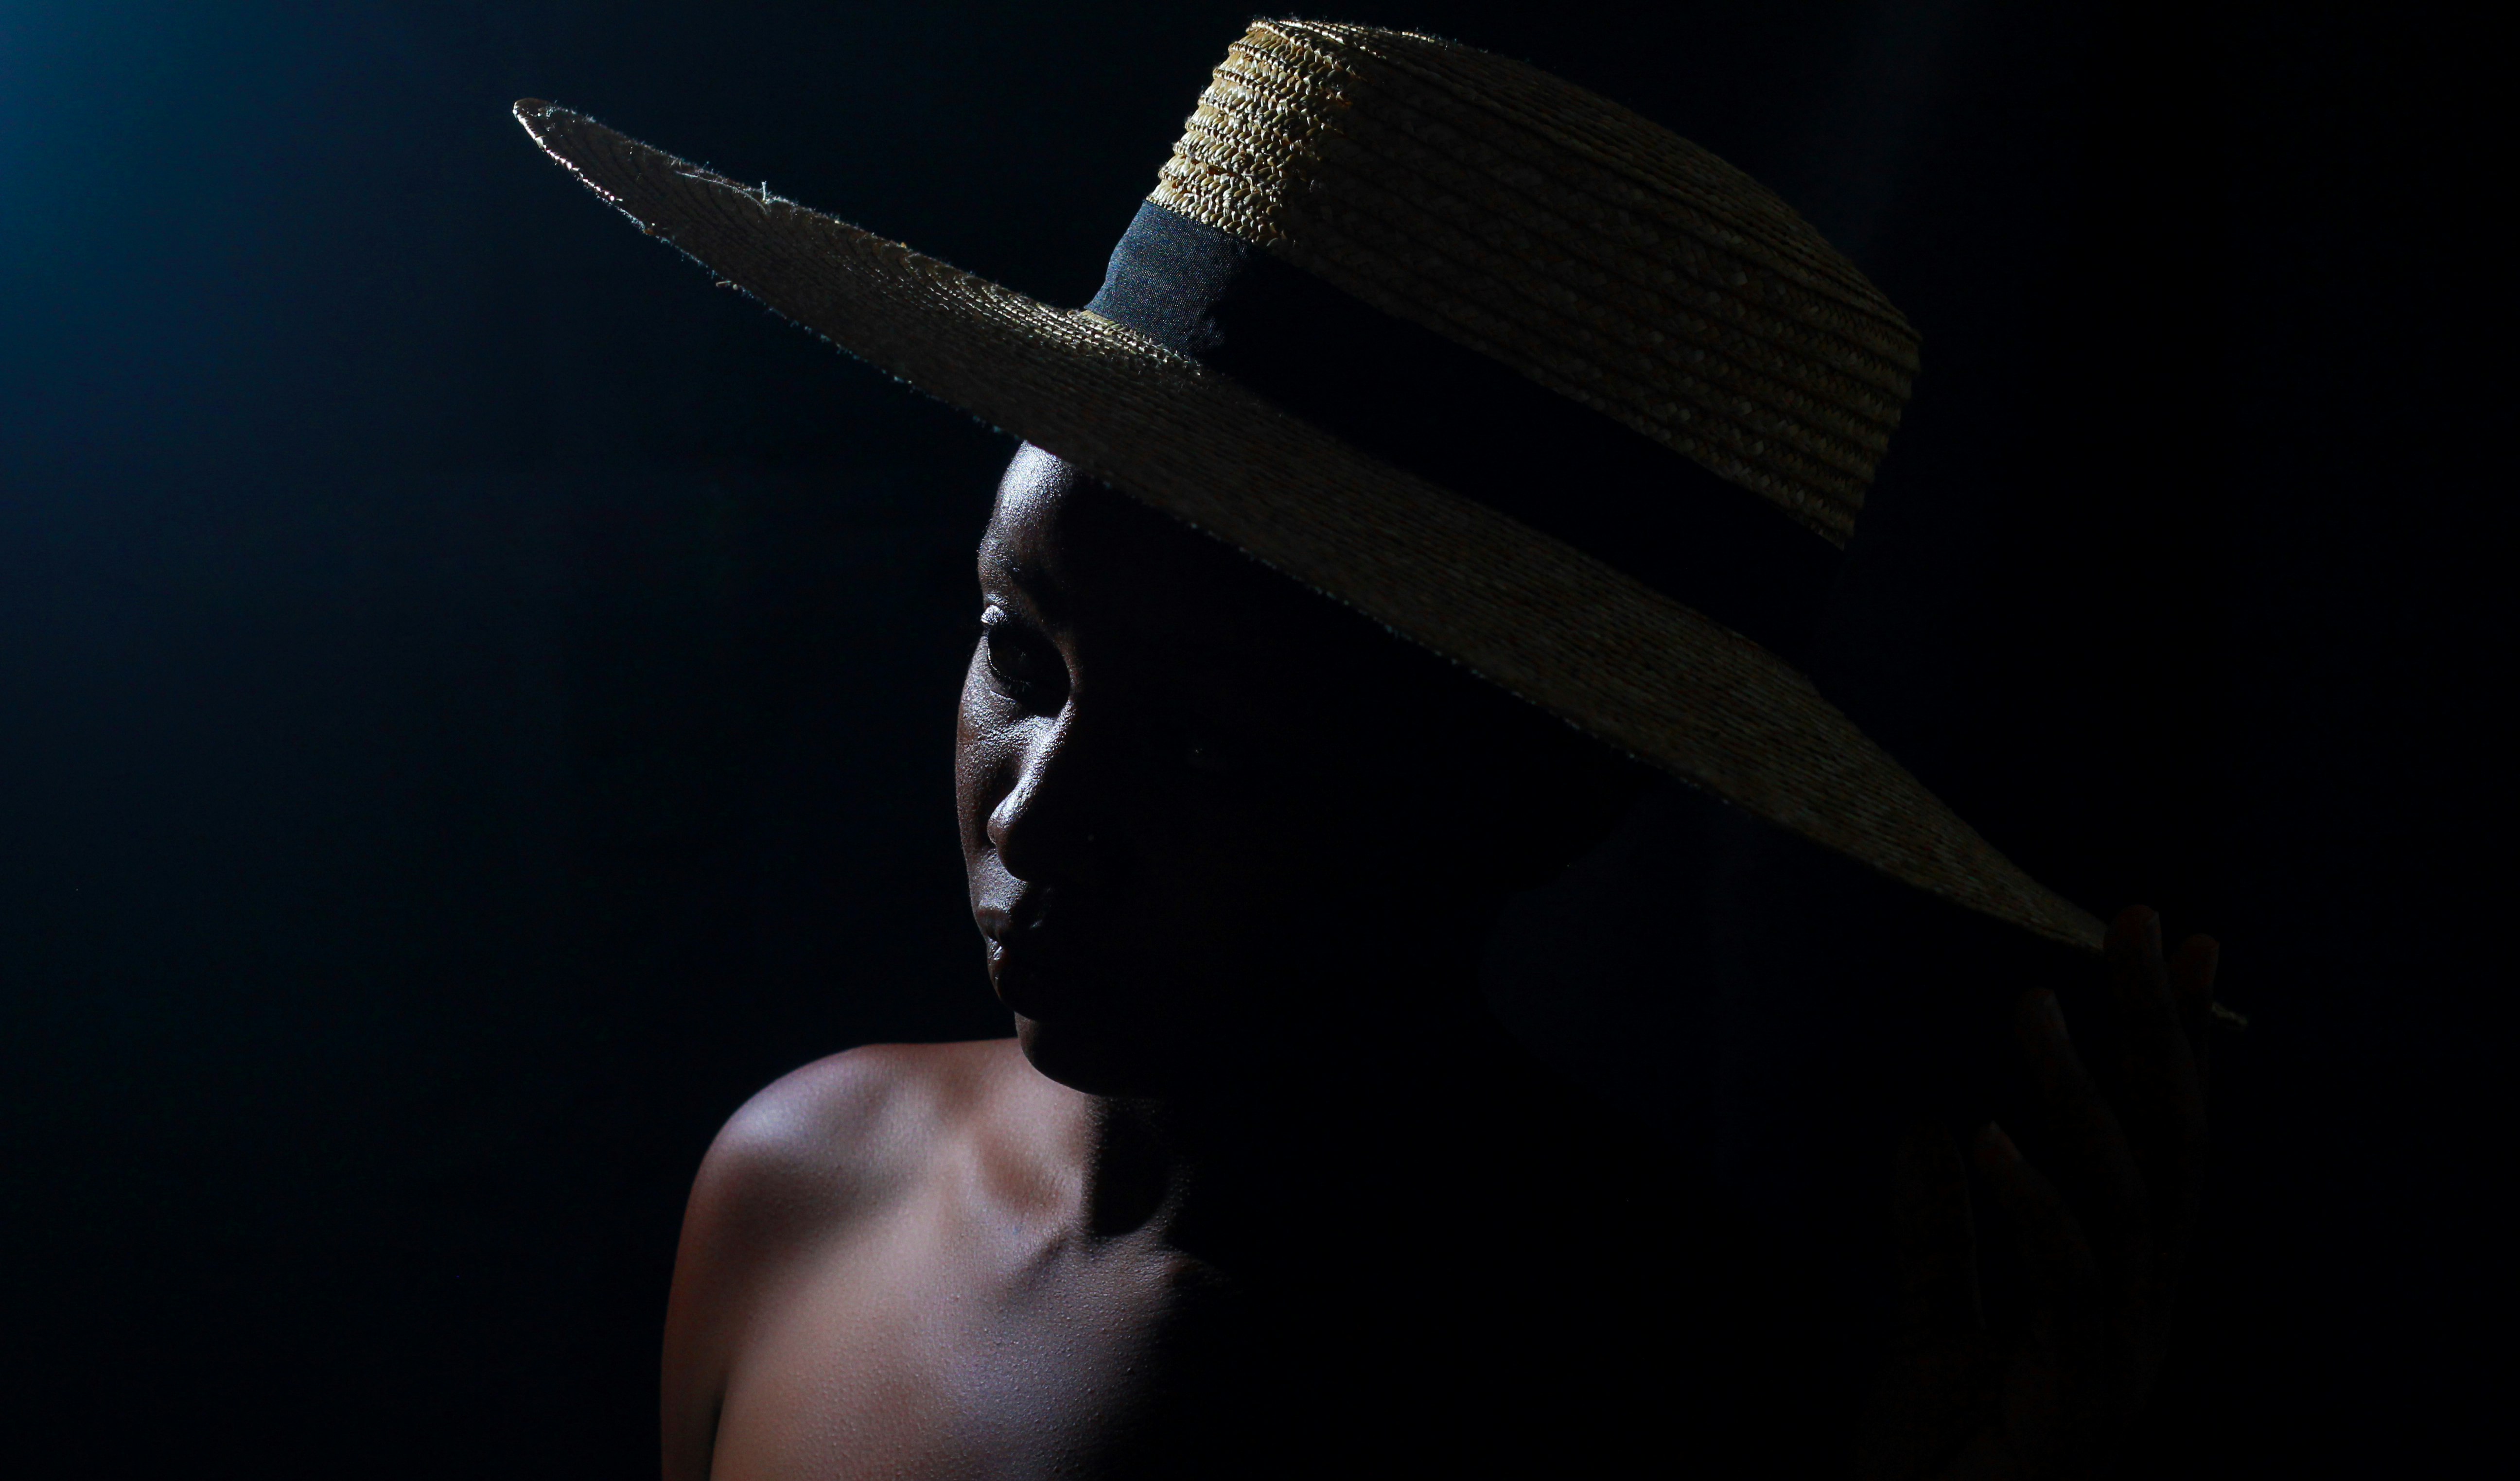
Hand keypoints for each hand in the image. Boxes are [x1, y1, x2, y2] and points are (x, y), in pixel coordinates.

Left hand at [1853, 906, 2219, 1479]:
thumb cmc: (1936, 1469)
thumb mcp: (1926, 1332)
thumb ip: (1936, 1240)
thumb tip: (1927, 1126)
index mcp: (2117, 1289)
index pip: (2161, 1138)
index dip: (2174, 1041)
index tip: (2179, 936)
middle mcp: (2142, 1312)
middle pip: (2172, 1146)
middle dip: (2159, 1032)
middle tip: (2139, 920)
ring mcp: (2121, 1356)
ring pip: (2128, 1199)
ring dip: (2081, 1098)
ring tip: (2030, 1004)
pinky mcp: (2077, 1398)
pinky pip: (2065, 1282)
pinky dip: (2030, 1205)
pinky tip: (1983, 1137)